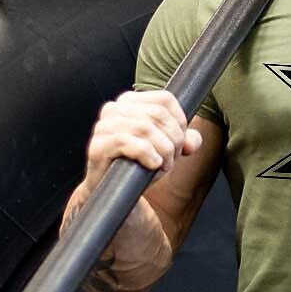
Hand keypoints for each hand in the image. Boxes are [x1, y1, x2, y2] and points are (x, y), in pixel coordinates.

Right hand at [82, 89, 201, 193]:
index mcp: (130, 103)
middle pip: (158, 114)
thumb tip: (193, 141)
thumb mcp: (166, 150)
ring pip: (145, 127)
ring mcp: (104, 126)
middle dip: (174, 139)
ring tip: (163, 164)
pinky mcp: (98, 146)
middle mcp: (115, 109)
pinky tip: (152, 164)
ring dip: (163, 150)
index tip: (181, 142)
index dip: (180, 121)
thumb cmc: (139, 165)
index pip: (165, 100)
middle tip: (172, 158)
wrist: (117, 191)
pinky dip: (147, 155)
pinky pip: (127, 142)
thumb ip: (184, 140)